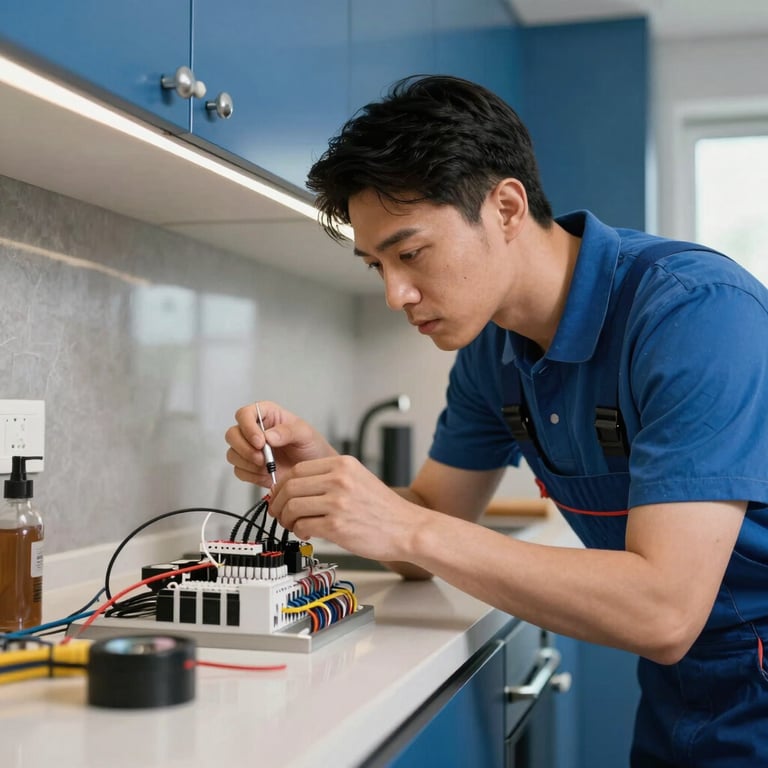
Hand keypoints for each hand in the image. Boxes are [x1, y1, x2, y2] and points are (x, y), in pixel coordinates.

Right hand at [225, 401, 335, 487]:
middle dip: (244, 448)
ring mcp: (249, 449)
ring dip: (247, 463)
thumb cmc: (312, 446)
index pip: (244, 414)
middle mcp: (254, 430)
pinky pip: (239, 471)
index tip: (260, 442)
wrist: (314, 471)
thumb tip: (268, 436)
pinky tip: (267, 475)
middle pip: (232, 434)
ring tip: (268, 467)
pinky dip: (251, 475)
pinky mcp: (249, 467)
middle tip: (262, 458)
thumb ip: (288, 431)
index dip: (247, 427)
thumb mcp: (305, 434)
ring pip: (232, 454)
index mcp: (266, 415)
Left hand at [269, 455, 428, 562]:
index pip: (297, 469)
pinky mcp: (337, 526)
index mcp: (343, 464)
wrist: (408, 529)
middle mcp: (339, 480)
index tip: (278, 496)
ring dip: (285, 519)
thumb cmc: (384, 509)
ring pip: (292, 507)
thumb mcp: (358, 478)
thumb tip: (296, 487)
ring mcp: (338, 502)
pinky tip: (306, 533)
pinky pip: (303, 526)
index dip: (281, 485)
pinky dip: (298, 531)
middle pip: (290, 487)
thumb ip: (330, 478)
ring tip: (292, 525)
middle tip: (278, 513)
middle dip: (277, 503)